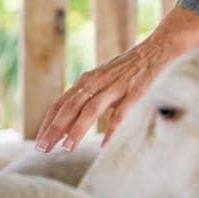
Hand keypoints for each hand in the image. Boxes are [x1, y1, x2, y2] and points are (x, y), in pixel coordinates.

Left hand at [34, 7, 198, 150]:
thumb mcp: (104, 78)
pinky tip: (104, 145)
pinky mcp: (135, 91)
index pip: (61, 103)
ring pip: (91, 110)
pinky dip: (111, 129)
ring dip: (77, 129)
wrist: (159, 48)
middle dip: (55, 129)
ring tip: (66, 148)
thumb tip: (69, 121)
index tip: (39, 143)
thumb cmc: (130, 68)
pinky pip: (121, 112)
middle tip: (42, 149)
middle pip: (70, 107)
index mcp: (88, 80)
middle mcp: (97, 81)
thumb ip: (88, 96)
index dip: (48, 123)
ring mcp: (116, 86)